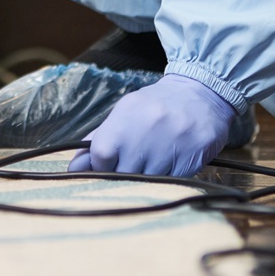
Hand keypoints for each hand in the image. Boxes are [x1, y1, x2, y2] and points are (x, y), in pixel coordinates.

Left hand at [68, 74, 236, 177]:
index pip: (101, 153)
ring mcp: (173, 142)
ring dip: (147, 181)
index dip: (100, 167)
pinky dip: (168, 180)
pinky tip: (171, 165)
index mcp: (125, 116)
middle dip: (123, 177)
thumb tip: (73, 168)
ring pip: (148, 181)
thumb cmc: (155, 107)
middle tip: (132, 170)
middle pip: (124, 172)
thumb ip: (98, 140)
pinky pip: (173, 182)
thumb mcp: (124, 114)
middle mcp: (147, 128)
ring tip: (153, 165)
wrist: (201, 94)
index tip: (107, 168)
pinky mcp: (194, 156)